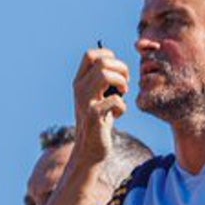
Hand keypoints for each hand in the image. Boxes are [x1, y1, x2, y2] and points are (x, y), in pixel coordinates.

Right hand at [71, 48, 130, 164]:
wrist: (89, 149)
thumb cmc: (99, 121)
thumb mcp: (97, 97)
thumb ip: (102, 81)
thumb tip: (118, 64)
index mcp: (79, 82)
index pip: (91, 55)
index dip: (109, 57)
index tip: (117, 72)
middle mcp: (79, 89)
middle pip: (103, 62)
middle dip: (122, 70)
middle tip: (125, 86)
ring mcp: (85, 101)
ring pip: (107, 75)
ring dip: (122, 84)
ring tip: (122, 96)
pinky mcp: (93, 115)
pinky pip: (115, 100)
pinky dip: (122, 107)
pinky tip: (117, 116)